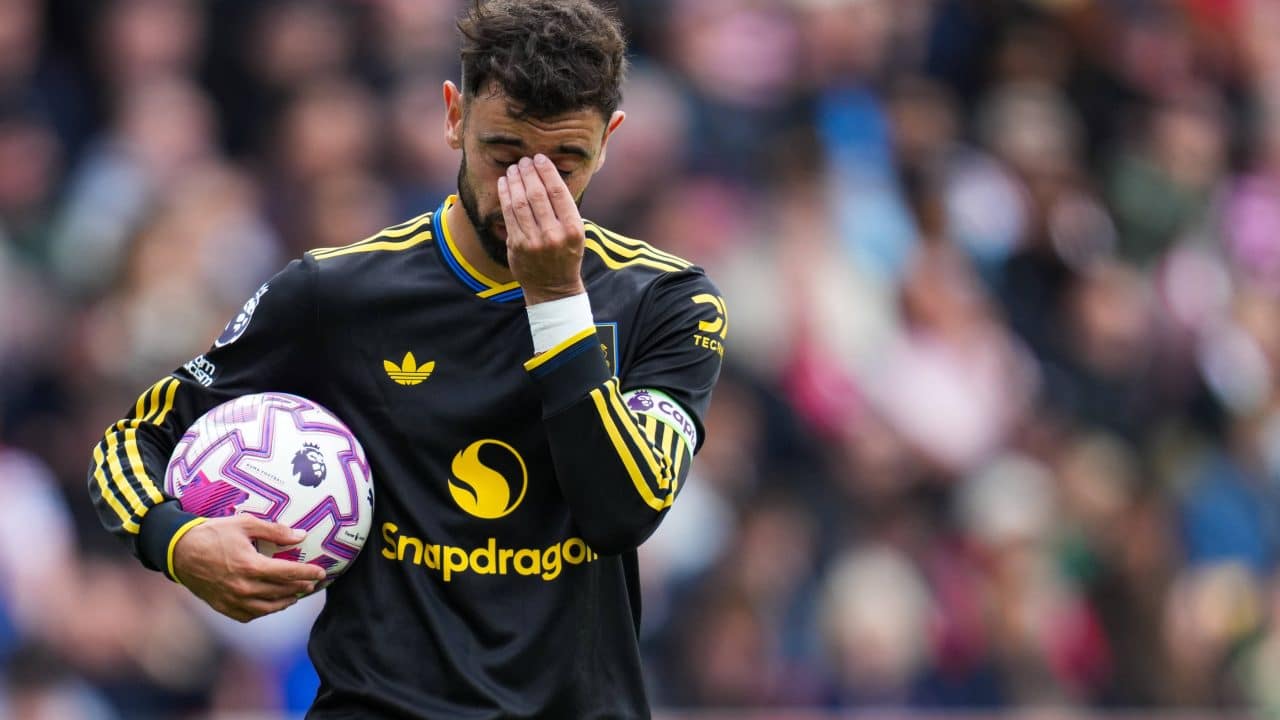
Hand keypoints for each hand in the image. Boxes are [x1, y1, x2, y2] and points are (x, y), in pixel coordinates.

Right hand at [171, 515, 326, 622]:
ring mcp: (232, 600)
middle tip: (313, 583)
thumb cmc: (213, 533)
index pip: (288, 573)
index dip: (307, 573)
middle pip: (281, 591)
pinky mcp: (223, 607)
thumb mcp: (244, 524)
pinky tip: (273, 603)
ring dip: (286, 601)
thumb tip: (300, 535)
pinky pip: (251, 614)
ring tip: (297, 595)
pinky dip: (266, 610)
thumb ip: (274, 530)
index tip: (322, 573)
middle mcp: (243, 587)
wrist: (179, 551)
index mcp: (250, 566)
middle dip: (301, 588)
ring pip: (268, 607)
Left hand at [497, 154, 586, 304]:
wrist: (553, 288)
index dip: (546, 171)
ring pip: (520, 202)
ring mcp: (534, 241)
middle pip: (537, 194)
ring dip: (514, 181)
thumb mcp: (575, 233)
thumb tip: (547, 174)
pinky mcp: (517, 246)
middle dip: (528, 172)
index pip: (558, 191)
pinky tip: (504, 184)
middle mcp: (554, 234)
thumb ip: (564, 208)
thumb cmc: (565, 255)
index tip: (540, 158)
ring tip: (513, 169)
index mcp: (573, 228)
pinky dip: (505, 195)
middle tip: (524, 160)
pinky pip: (508, 214)